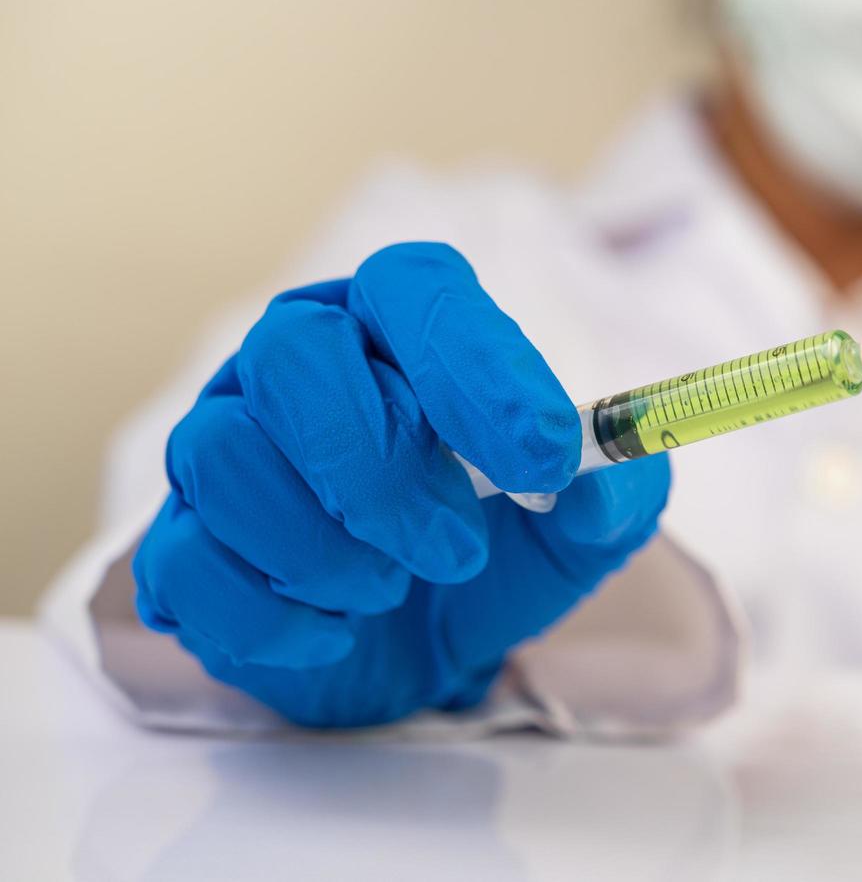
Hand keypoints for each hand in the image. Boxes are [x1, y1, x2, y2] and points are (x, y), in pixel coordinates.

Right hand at [132, 242, 669, 726]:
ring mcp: (224, 447)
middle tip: (456, 548)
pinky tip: (334, 630)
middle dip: (381, 466)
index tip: (543, 454)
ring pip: (219, 451)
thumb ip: (612, 495)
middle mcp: (298, 363)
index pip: (416, 288)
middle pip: (294, 353)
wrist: (427, 642)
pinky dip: (272, 613)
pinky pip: (185, 560)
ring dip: (323, 543)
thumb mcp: (583, 529)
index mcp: (399, 325)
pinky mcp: (181, 543)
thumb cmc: (501, 546)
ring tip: (391, 588)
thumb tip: (592, 482)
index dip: (477, 364)